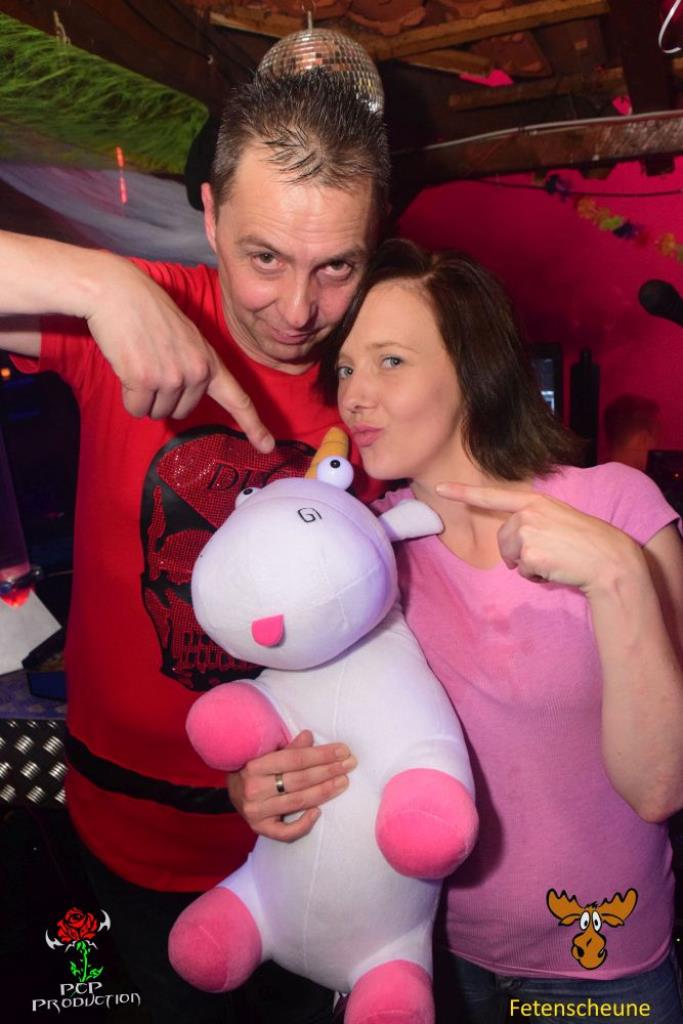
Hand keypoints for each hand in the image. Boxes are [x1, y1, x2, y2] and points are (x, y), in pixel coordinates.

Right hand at [85, 258, 273, 450]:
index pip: (237, 399)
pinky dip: (128, 396)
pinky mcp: (145, 380)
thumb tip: (184, 403)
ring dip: (144, 395)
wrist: (118, 292)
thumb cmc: (147, 313)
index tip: (267, 446)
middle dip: (163, 396)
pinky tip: (127, 366)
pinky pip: (136, 409)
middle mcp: (197, 372)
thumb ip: (194, 369)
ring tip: (139, 360)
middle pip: (180, 412)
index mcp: (210, 361)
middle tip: (152, 363)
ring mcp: (172, 377)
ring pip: (156, 412)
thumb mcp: (186, 339)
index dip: (253, 425)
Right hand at [227, 730, 356, 841]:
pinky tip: (319, 812)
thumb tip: (309, 736)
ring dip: (324, 792)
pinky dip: (303, 824)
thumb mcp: (267, 753)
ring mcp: (256, 812)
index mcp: (255, 766)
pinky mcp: (260, 829)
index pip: (295, 759)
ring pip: (298, 802)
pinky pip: (285, 832)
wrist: (233, 790)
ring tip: (343, 782)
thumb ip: (289, 748)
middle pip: (299, 780)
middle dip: (328, 771)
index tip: (343, 751)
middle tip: (350, 764)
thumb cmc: (254, 768)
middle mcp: (254, 789)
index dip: (321, 755)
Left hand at [435, 481, 637, 593]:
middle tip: (549, 553)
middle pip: (504, 540)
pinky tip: (556, 568)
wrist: (609, 559)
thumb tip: (513, 541)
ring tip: (555, 559)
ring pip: (511, 557)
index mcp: (536, 501)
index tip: (441, 488)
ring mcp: (527, 532)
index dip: (464, 492)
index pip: (494, 495)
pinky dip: (536, 576)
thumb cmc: (587, 542)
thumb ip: (534, 520)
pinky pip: (522, 572)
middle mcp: (528, 513)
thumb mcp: (560, 519)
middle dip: (519, 552)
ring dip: (529, 565)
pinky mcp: (529, 554)